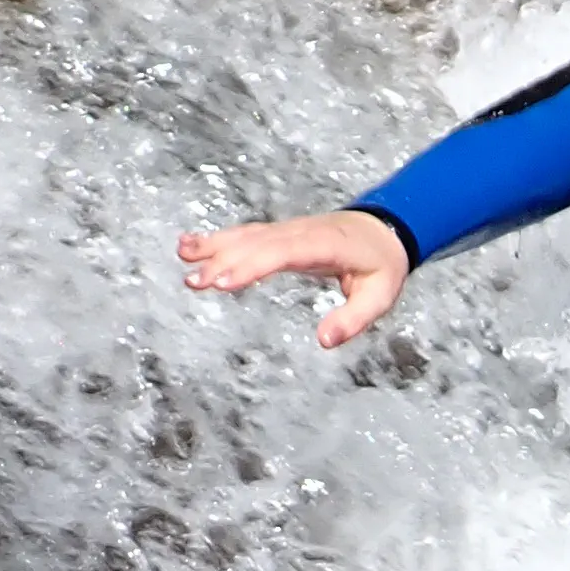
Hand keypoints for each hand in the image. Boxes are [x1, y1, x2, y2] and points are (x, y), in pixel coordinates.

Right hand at [177, 209, 412, 348]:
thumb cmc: (382, 265)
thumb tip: (324, 341)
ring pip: (248, 236)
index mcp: (327, 245)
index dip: (252, 266)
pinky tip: (192, 245)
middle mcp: (302, 233)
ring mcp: (289, 230)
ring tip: (183, 258)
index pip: (284, 253)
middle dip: (223, 260)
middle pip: (258, 244)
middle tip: (193, 282)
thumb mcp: (380, 297)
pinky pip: (247, 234)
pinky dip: (219, 238)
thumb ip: (354, 320)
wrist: (386, 229)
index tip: (223, 282)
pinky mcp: (280, 234)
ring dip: (214, 245)